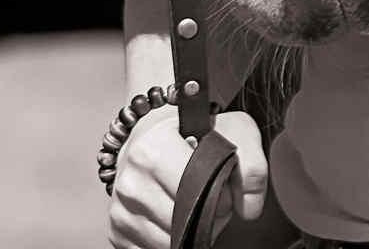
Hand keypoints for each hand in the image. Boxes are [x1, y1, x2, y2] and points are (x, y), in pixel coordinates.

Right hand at [107, 106, 268, 248]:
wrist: (152, 134)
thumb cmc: (195, 133)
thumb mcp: (233, 130)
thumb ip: (252, 165)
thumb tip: (249, 209)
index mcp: (152, 150)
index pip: (196, 193)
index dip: (220, 197)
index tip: (223, 186)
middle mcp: (130, 181)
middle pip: (183, 223)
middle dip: (207, 218)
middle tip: (211, 197)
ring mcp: (120, 209)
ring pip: (169, 243)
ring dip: (189, 232)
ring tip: (192, 204)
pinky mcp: (117, 231)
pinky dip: (170, 242)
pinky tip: (174, 217)